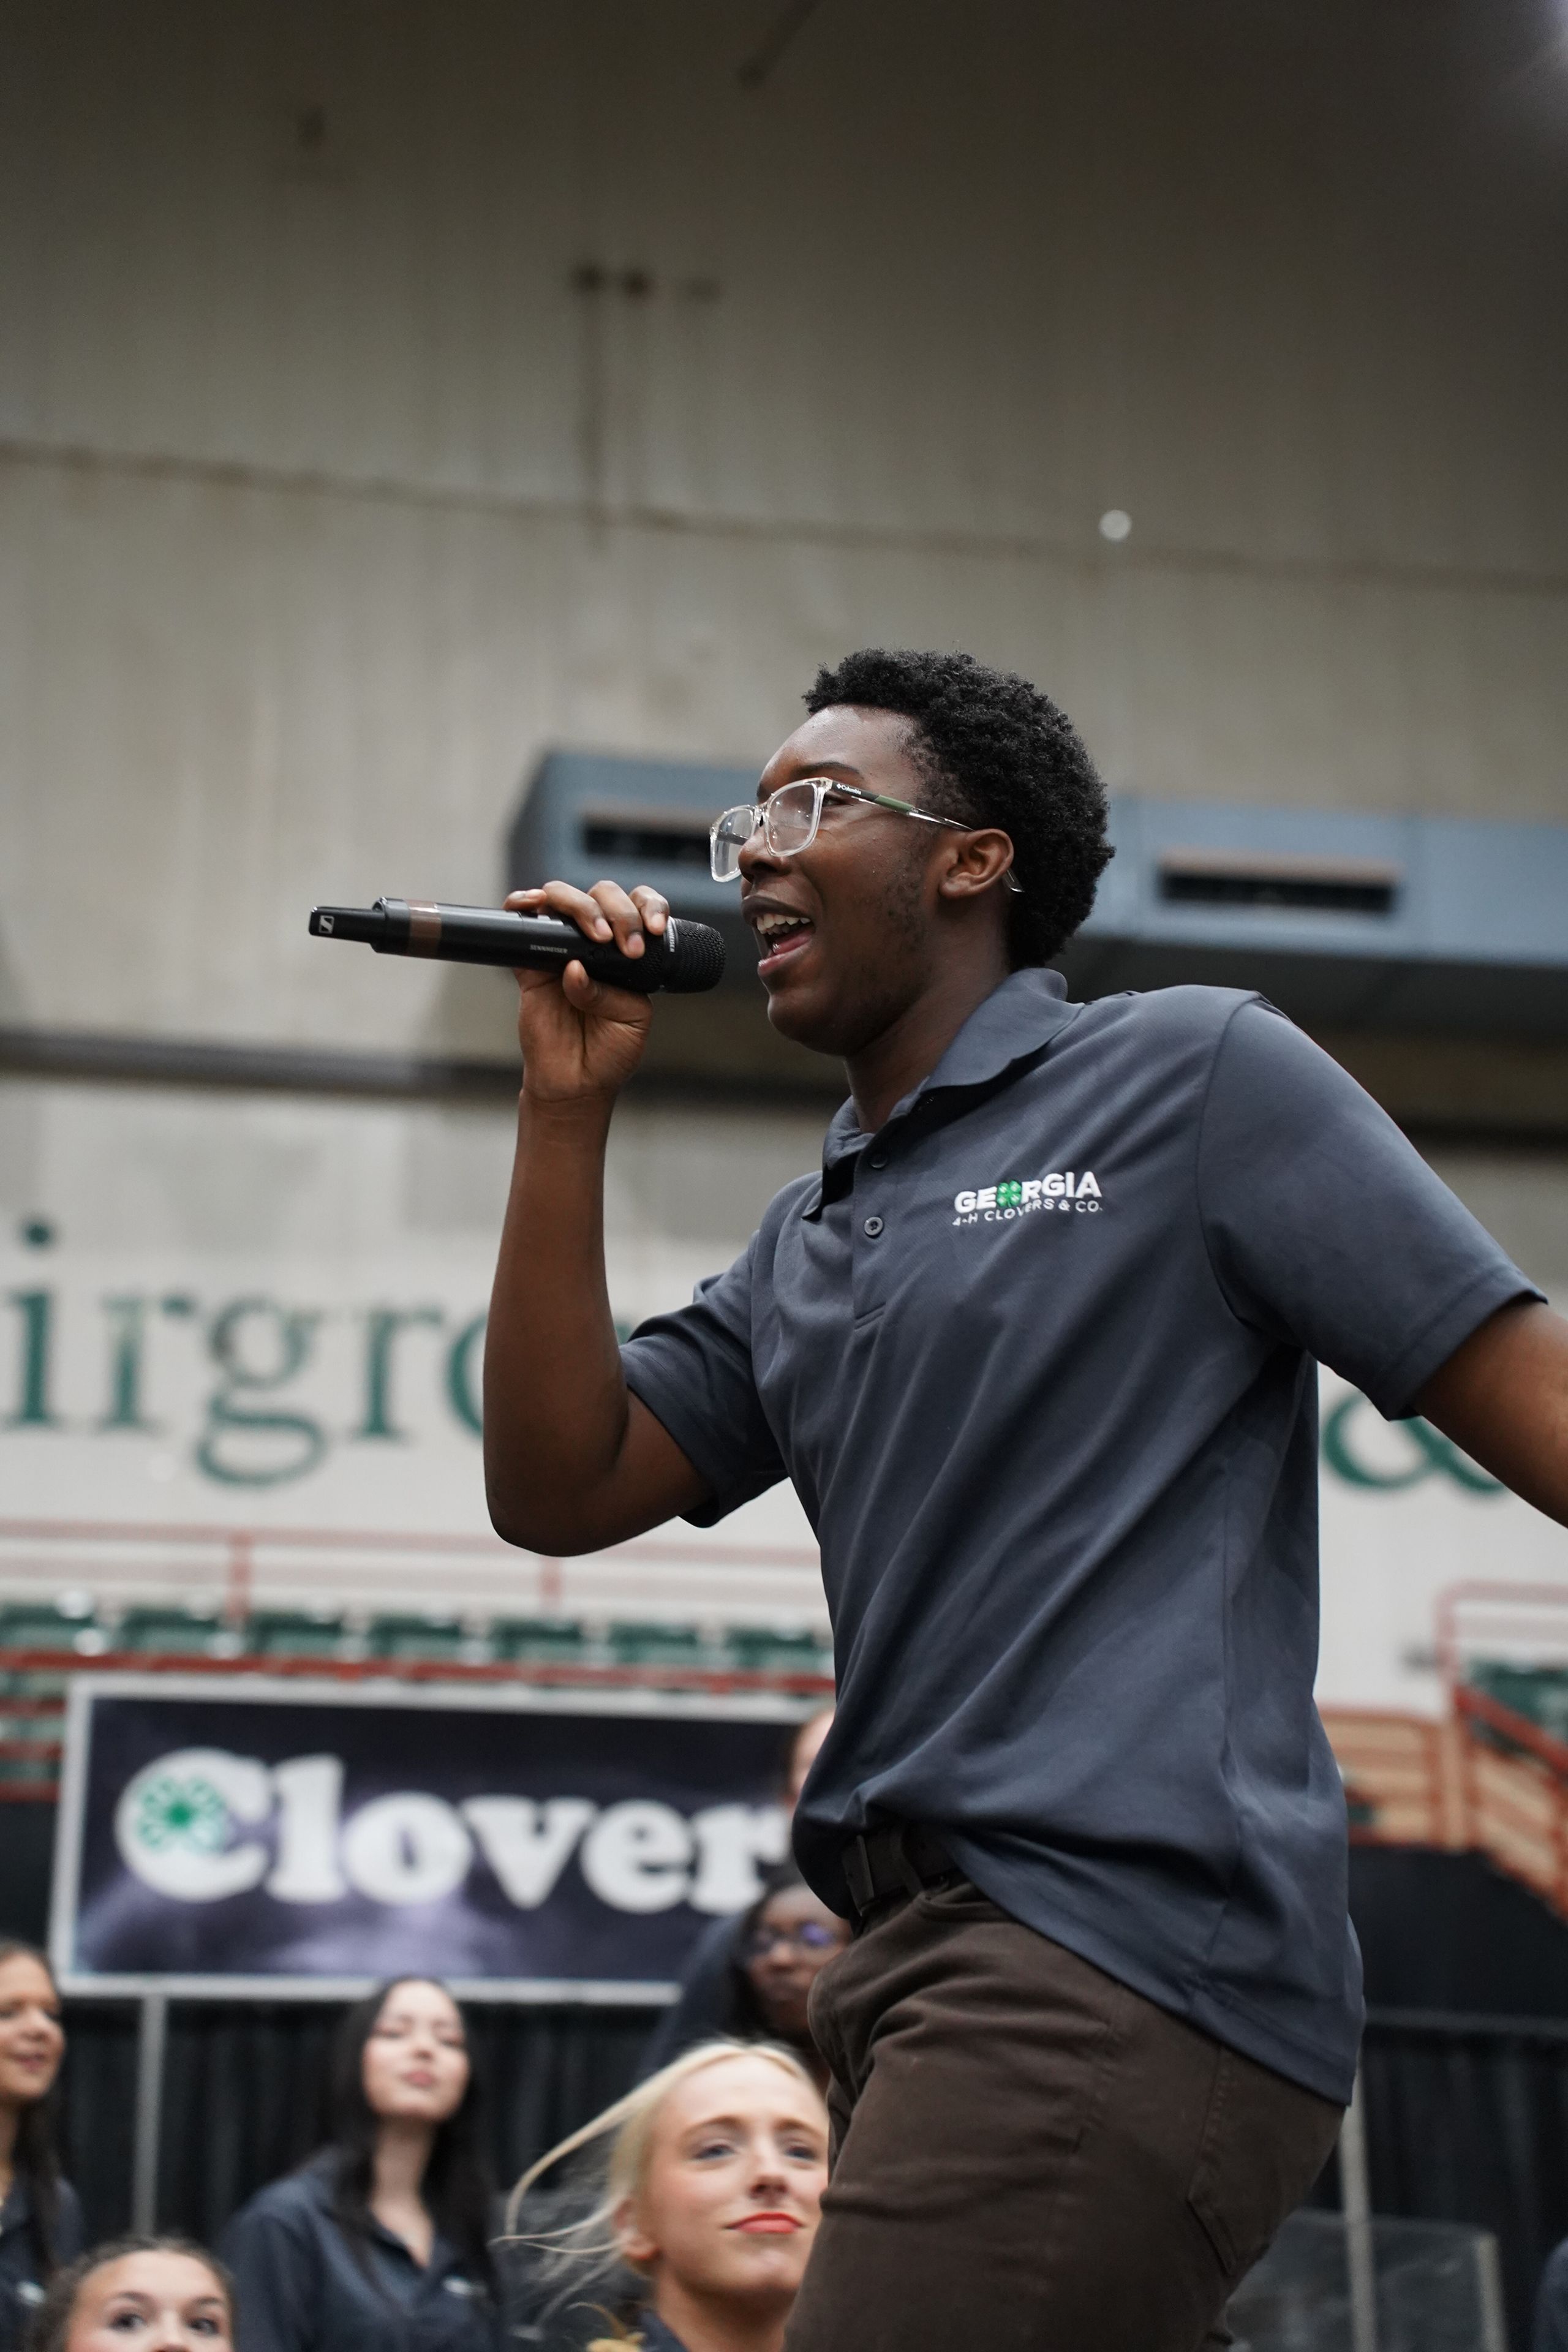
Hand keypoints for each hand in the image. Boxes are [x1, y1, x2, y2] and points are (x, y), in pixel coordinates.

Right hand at [504, 879, 669, 1104]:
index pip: (639, 909)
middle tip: (623, 945)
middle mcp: (595, 944)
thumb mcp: (631, 1021)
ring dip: (579, 906)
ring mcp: (561, 949)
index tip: (653, 930)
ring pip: (562, 899)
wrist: (576, 1083)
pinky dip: (523, 906)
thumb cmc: (609, 1051)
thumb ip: (610, 993)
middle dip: (617, 910)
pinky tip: (533, 905)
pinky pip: (523, 925)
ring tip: (594, 935)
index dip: (648, 908)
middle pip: (601, 896)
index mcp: (627, 952)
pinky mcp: (531, 964)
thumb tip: (575, 969)